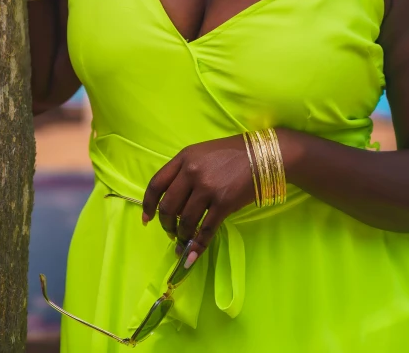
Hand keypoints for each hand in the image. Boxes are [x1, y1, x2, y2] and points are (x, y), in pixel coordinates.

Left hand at [142, 135, 256, 267]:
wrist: (262, 155)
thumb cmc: (232, 153)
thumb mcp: (202, 154)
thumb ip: (185, 172)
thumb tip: (174, 202)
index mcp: (184, 158)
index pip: (156, 184)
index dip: (148, 205)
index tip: (147, 220)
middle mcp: (191, 172)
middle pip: (168, 207)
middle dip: (166, 225)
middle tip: (171, 231)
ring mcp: (207, 188)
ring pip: (185, 221)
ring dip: (182, 236)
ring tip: (184, 240)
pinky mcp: (223, 203)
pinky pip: (205, 230)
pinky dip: (197, 246)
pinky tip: (193, 254)